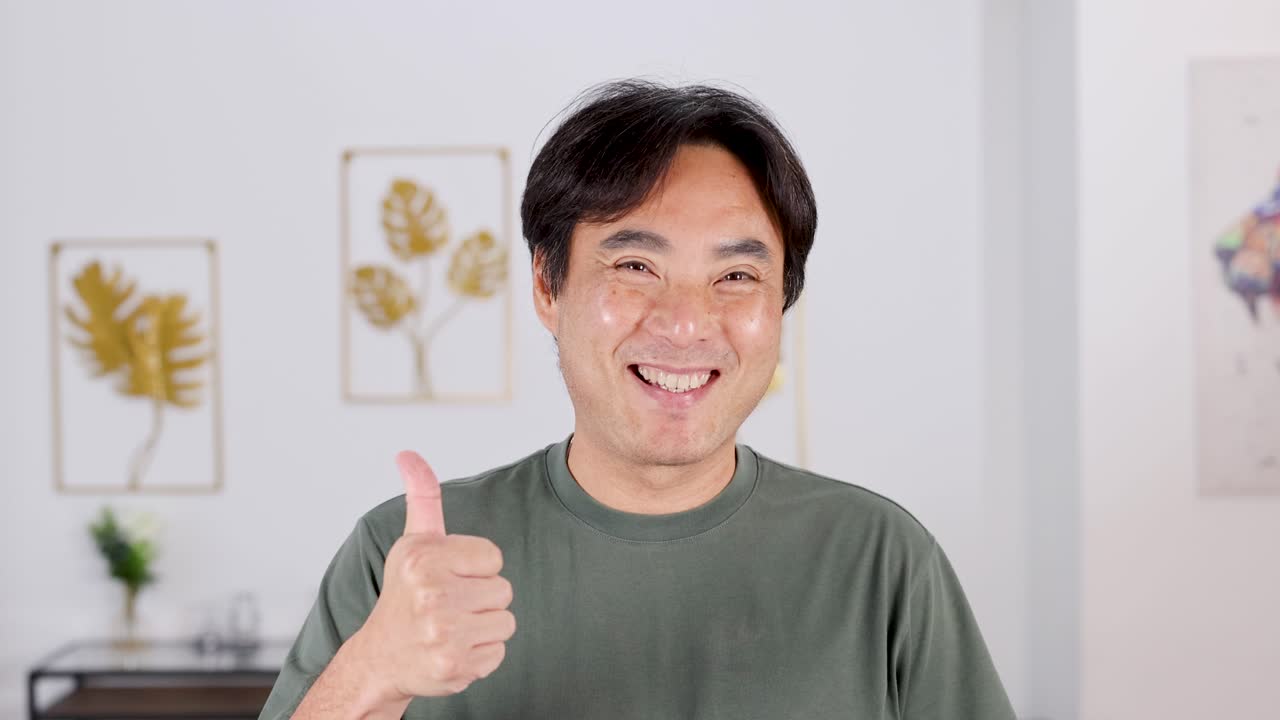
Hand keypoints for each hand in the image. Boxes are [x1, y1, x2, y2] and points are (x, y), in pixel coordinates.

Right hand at [351, 450, 516, 699]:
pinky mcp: (454, 667)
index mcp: (424, 558)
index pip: (494, 557)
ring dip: (483, 626)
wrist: (381, 658)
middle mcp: (431, 595)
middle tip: (448, 606)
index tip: (449, 577)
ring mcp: (442, 634)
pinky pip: (498, 653)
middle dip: (481, 598)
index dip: (476, 567)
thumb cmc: (405, 594)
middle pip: (503, 590)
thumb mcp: (413, 542)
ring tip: (451, 627)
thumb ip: (422, 496)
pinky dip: (480, 655)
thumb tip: (407, 453)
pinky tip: (453, 650)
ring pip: (505, 622)